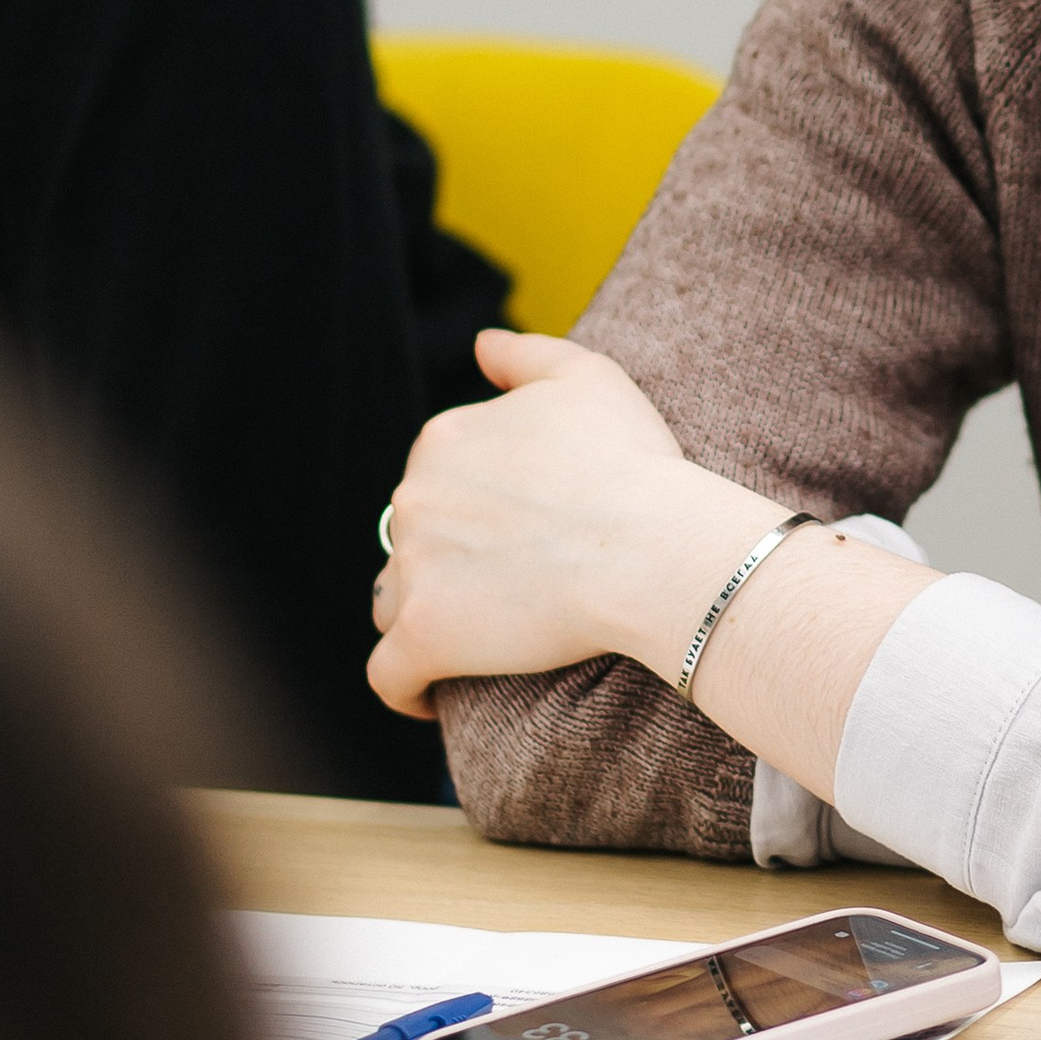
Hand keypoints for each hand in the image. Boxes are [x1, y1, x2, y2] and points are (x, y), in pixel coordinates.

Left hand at [366, 330, 766, 718]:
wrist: (651, 543)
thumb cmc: (631, 460)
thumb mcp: (587, 376)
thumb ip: (524, 354)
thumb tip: (480, 343)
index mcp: (443, 439)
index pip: (435, 477)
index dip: (471, 505)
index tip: (512, 530)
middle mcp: (414, 498)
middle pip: (411, 538)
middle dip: (447, 558)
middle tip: (512, 581)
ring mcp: (414, 569)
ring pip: (394, 600)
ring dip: (425, 613)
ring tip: (477, 633)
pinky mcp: (425, 636)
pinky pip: (388, 674)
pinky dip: (403, 688)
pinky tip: (425, 696)